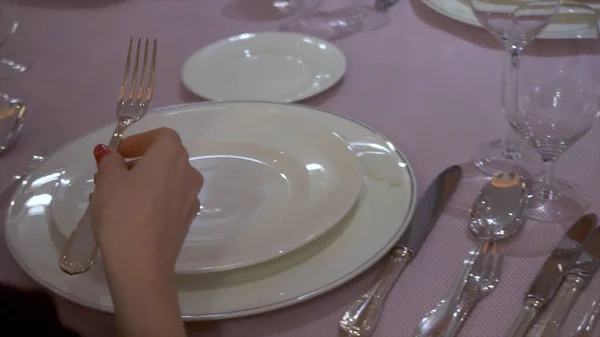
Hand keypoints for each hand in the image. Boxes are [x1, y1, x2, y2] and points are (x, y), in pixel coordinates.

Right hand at [90, 127, 203, 274]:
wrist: (142, 261)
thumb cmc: (123, 211)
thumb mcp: (107, 180)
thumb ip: (110, 162)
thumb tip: (112, 156)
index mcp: (172, 156)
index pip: (162, 136)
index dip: (140, 140)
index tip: (119, 153)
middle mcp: (188, 173)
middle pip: (166, 158)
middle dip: (140, 161)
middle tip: (113, 174)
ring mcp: (191, 198)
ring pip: (168, 180)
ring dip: (146, 181)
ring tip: (117, 196)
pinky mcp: (187, 219)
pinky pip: (170, 200)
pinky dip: (154, 199)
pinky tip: (132, 214)